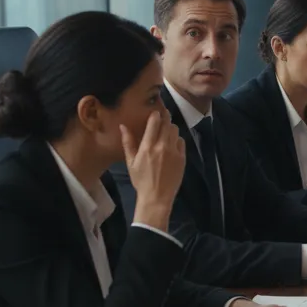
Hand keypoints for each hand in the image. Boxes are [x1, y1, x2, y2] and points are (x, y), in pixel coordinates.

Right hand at [122, 110, 185, 229]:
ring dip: (170, 128)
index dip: (156, 113)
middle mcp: (162, 146)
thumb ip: (128, 142)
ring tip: (165, 130)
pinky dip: (177, 139)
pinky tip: (172, 143)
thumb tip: (123, 126)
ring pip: (175, 131)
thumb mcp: (130, 162)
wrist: (157, 197)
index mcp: (148, 146)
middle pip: (167, 123)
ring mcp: (174, 152)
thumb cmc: (141, 180)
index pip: (155, 122)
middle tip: (162, 114)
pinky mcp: (183, 158)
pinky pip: (181, 142)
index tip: (155, 110)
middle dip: (164, 117)